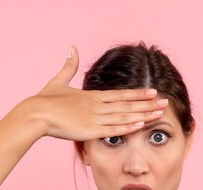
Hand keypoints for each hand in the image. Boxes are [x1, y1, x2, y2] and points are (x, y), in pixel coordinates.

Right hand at [31, 45, 168, 140]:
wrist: (36, 113)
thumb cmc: (45, 101)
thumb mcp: (58, 80)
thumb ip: (68, 66)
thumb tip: (71, 47)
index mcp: (92, 96)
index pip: (120, 94)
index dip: (138, 93)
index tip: (152, 92)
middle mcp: (97, 105)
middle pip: (128, 104)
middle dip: (148, 104)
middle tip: (165, 101)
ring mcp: (95, 118)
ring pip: (125, 116)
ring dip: (144, 115)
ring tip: (160, 113)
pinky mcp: (90, 130)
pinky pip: (113, 129)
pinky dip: (128, 127)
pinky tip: (141, 125)